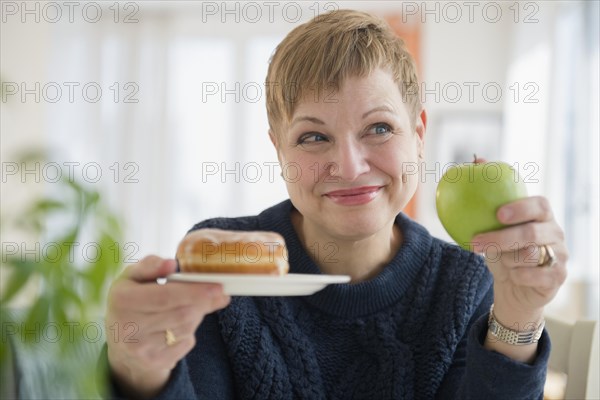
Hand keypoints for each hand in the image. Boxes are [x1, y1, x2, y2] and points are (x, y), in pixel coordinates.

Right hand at [105, 256, 230, 398]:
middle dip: (204, 302)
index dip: (195, 292)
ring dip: (197, 314)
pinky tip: (180, 325)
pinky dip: (190, 332)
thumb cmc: (131, 301)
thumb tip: (172, 264)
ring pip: (187, 327)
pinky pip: (186, 343)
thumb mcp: (133, 277)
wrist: (121, 343)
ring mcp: (142, 349)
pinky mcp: (154, 362)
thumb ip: (151, 265)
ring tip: (190, 306)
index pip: (166, 296)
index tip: (218, 287)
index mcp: (123, 300)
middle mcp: (129, 328)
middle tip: (218, 293)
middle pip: (182, 313)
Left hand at [472, 196, 567, 323]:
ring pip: (529, 254)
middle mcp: (556, 233)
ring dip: (507, 260)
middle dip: (500, 238)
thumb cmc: (505, 255)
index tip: (498, 214)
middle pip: (530, 232)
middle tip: (476, 242)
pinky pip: (531, 275)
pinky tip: (514, 276)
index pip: (540, 205)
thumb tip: (469, 213)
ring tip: (504, 262)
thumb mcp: (496, 237)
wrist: (514, 289)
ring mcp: (560, 255)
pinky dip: (516, 276)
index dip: (520, 208)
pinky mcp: (558, 276)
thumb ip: (492, 223)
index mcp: (543, 217)